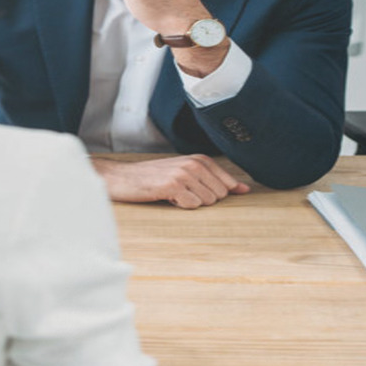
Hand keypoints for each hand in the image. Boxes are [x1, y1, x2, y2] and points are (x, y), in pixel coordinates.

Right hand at [91, 155, 249, 209]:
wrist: (121, 178)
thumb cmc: (152, 178)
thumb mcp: (183, 172)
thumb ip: (213, 178)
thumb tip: (244, 189)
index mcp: (199, 159)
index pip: (227, 182)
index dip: (219, 192)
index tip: (201, 193)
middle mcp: (194, 164)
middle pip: (219, 195)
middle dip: (202, 199)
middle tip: (181, 193)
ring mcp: (184, 174)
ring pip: (207, 202)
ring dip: (190, 203)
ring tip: (173, 194)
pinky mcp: (173, 185)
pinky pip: (192, 206)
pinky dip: (180, 207)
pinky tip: (166, 198)